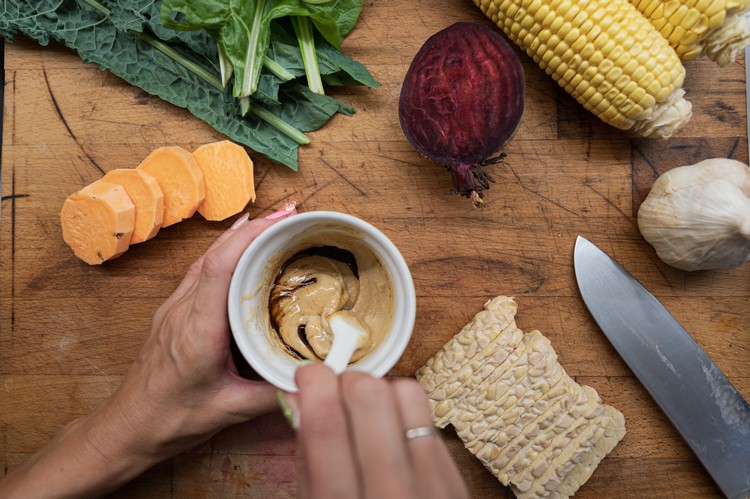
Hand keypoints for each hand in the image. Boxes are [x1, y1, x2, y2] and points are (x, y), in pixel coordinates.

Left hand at [0, 207, 295, 497]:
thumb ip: (273, 394)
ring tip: (272, 222)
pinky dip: (223, 251)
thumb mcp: (230, 411)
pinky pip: (199, 270)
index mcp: (197, 330)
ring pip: (205, 258)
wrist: (129, 426)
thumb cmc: (171, 419)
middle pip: (215, 255)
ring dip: (238, 237)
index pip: (220, 269)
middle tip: (289, 214)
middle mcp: (182, 311)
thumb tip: (312, 379)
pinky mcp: (173, 312)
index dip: (250, 239)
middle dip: (254, 229)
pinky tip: (238, 244)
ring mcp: (174, 308)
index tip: (279, 221)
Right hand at [288, 364, 468, 498]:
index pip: (327, 426)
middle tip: (336, 392)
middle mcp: (391, 496)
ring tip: (366, 411)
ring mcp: (431, 487)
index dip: (313, 385)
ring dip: (379, 391)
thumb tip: (299, 399)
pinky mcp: (455, 481)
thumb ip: (308, 461)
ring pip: (406, 395)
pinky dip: (404, 411)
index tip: (307, 373)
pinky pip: (428, 417)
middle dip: (346, 382)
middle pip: (370, 398)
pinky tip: (392, 430)